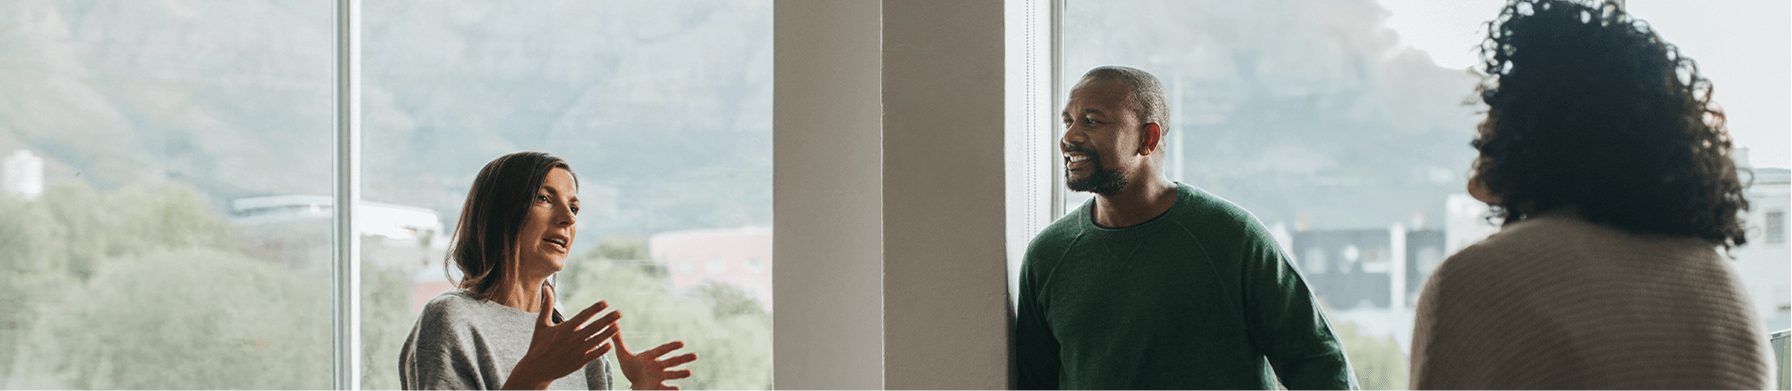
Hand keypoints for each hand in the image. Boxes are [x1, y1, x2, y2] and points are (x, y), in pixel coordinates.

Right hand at [501, 285, 621, 390]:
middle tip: (620, 313)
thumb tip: (547, 287)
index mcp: (564, 328)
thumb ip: (547, 305)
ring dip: (608, 333)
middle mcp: (572, 339)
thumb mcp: (541, 324)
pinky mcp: (578, 362)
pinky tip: (611, 344)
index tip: (606, 303)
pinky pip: (593, 355)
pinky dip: (602, 350)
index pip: (583, 316)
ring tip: (618, 326)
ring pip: (596, 341)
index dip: (595, 309)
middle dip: (607, 319)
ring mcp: (576, 351)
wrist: (536, 369)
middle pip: (593, 327)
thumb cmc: (538, 345)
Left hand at [612, 332, 697, 390]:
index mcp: (652, 356)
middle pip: (672, 361)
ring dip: (680, 374)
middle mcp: (658, 366)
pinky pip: (665, 389)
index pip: (662, 350)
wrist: (633, 383)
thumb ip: (618, 340)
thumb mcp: (623, 354)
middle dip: (684, 359)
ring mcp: (659, 377)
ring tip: (690, 372)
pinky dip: (671, 389)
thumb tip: (613, 323)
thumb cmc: (631, 367)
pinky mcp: (657, 388)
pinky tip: (678, 389)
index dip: (671, 347)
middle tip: (696, 355)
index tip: (681, 343)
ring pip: (672, 375)